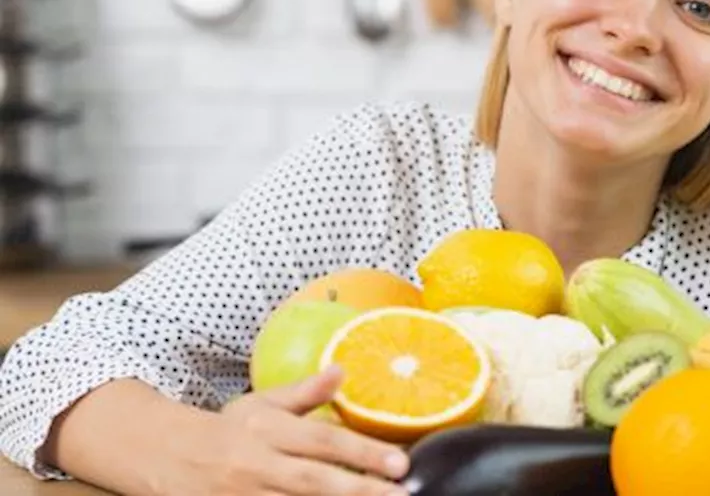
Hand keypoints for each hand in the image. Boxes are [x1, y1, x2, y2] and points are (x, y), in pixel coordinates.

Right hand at [162, 365, 410, 495]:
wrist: (164, 456)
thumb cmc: (226, 430)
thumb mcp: (262, 403)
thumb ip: (305, 392)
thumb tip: (343, 369)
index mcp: (267, 429)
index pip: (322, 440)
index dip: (363, 452)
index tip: (401, 463)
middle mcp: (257, 465)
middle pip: (315, 481)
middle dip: (360, 490)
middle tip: (401, 494)